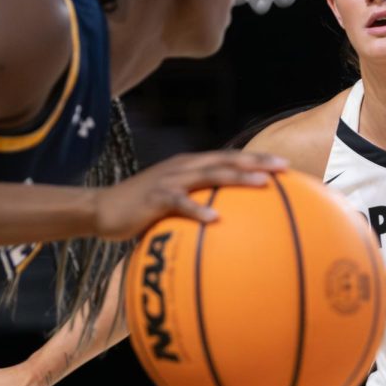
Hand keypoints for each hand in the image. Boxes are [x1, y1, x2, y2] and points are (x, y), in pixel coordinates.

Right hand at [94, 150, 286, 239]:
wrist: (100, 210)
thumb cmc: (141, 211)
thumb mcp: (173, 203)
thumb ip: (197, 206)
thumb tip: (227, 227)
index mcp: (191, 166)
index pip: (230, 157)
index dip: (257, 158)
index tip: (286, 165)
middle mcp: (184, 167)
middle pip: (226, 159)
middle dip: (257, 161)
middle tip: (284, 167)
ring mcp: (170, 180)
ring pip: (210, 174)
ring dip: (238, 178)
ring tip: (263, 184)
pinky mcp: (155, 197)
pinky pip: (181, 203)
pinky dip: (198, 210)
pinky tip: (216, 220)